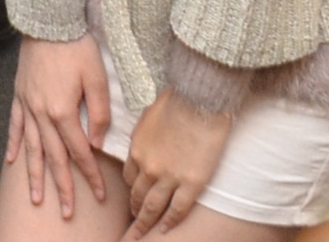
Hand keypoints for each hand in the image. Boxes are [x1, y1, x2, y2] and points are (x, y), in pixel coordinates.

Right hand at [6, 34, 116, 221]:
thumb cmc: (76, 47)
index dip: (90, 175)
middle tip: (66, 212)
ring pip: (31, 148)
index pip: (80, 152)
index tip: (101, 195)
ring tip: (37, 198)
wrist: (48, 21)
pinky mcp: (19, 96)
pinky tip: (12, 162)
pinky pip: (15, 126)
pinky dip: (14, 145)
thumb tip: (97, 141)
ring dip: (34, 175)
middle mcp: (42, 113)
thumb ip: (99, 112)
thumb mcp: (98, 77)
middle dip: (62, 187)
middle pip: (53, 158)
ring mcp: (27, 105)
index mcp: (63, 111)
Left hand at [119, 91, 230, 237]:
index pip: (129, 177)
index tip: (133, 196)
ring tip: (141, 234)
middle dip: (134, 210)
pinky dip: (170, 222)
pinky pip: (178, 209)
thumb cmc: (176, 101)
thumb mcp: (149, 115)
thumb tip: (143, 142)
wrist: (200, 101)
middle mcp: (148, 167)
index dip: (131, 189)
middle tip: (132, 223)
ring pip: (153, 207)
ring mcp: (169, 177)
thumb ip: (143, 135)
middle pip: (137, 195)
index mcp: (137, 149)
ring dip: (145, 222)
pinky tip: (165, 230)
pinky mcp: (192, 183)